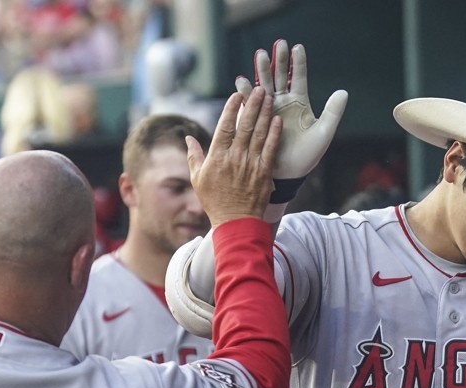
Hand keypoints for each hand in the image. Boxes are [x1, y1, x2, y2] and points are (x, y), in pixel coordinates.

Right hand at [187, 88, 280, 224]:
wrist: (235, 222)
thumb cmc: (215, 201)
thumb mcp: (198, 178)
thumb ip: (194, 156)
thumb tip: (188, 138)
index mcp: (217, 156)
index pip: (225, 126)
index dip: (232, 109)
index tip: (238, 95)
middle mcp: (234, 157)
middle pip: (245, 125)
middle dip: (252, 105)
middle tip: (259, 89)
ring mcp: (250, 164)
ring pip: (258, 134)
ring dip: (264, 114)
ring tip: (269, 97)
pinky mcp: (264, 172)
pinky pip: (270, 149)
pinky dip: (274, 134)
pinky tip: (277, 120)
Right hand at [236, 40, 346, 184]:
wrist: (290, 174)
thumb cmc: (308, 155)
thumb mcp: (323, 133)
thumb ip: (333, 113)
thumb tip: (343, 92)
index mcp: (299, 102)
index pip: (298, 77)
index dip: (298, 63)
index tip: (297, 47)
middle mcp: (283, 101)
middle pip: (279, 76)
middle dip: (278, 60)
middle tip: (278, 45)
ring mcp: (268, 109)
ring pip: (264, 84)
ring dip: (261, 70)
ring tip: (260, 55)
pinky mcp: (257, 118)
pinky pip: (250, 103)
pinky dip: (246, 92)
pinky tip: (242, 81)